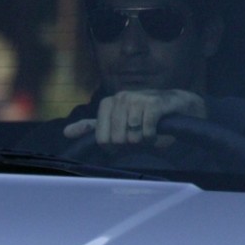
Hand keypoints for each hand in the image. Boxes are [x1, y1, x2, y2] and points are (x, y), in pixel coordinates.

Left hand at [65, 88, 205, 146]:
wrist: (178, 107)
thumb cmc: (146, 118)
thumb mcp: (118, 124)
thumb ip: (93, 128)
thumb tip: (65, 132)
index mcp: (108, 103)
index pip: (101, 138)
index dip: (114, 147)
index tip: (124, 142)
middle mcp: (120, 97)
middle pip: (116, 139)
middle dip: (130, 145)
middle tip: (139, 137)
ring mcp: (136, 98)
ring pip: (131, 136)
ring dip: (143, 141)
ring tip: (149, 132)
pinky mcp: (153, 103)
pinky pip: (146, 131)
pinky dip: (153, 137)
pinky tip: (157, 130)